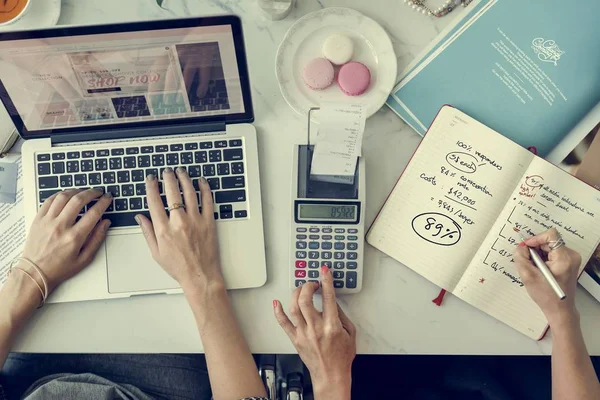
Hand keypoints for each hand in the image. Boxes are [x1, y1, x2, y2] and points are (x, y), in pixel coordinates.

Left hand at [20, 189, 111, 292]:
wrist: (35, 272)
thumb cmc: (59, 268)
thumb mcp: (85, 259)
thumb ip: (97, 239)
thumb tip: (105, 223)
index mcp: (74, 238)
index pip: (93, 213)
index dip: (103, 202)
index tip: (108, 198)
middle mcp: (60, 227)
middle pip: (78, 200)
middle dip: (92, 193)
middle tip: (98, 192)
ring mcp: (48, 221)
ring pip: (63, 197)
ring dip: (76, 191)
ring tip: (83, 192)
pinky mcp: (38, 219)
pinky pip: (49, 200)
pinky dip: (60, 194)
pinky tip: (67, 195)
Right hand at [135, 168, 222, 292]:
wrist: (200, 275)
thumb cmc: (178, 267)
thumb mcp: (156, 252)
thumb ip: (147, 232)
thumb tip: (140, 217)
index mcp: (163, 230)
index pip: (154, 201)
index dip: (151, 187)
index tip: (151, 179)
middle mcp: (179, 222)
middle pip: (172, 193)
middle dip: (168, 178)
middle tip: (166, 171)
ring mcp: (195, 221)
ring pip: (189, 193)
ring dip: (184, 179)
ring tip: (181, 171)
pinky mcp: (209, 222)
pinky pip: (207, 200)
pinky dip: (205, 188)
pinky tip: (201, 181)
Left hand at [273, 267, 355, 398]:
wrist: (331, 376)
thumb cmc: (341, 358)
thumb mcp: (350, 333)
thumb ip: (342, 316)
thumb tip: (332, 302)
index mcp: (331, 326)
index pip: (328, 297)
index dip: (326, 281)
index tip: (324, 272)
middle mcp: (315, 328)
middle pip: (306, 300)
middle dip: (308, 286)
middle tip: (312, 283)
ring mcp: (303, 333)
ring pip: (294, 308)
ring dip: (296, 294)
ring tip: (301, 289)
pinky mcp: (295, 339)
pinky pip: (283, 323)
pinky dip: (278, 312)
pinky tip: (277, 303)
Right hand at [513, 228, 581, 325]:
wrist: (560, 309)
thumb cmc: (546, 296)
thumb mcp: (528, 276)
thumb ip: (521, 258)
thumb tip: (520, 247)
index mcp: (564, 258)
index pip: (551, 235)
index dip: (536, 238)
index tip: (526, 247)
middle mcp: (571, 256)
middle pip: (549, 241)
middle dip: (535, 249)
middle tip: (527, 261)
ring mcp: (571, 259)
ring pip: (549, 247)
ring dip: (538, 254)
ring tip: (534, 268)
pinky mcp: (568, 263)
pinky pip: (552, 253)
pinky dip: (543, 258)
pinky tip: (539, 270)